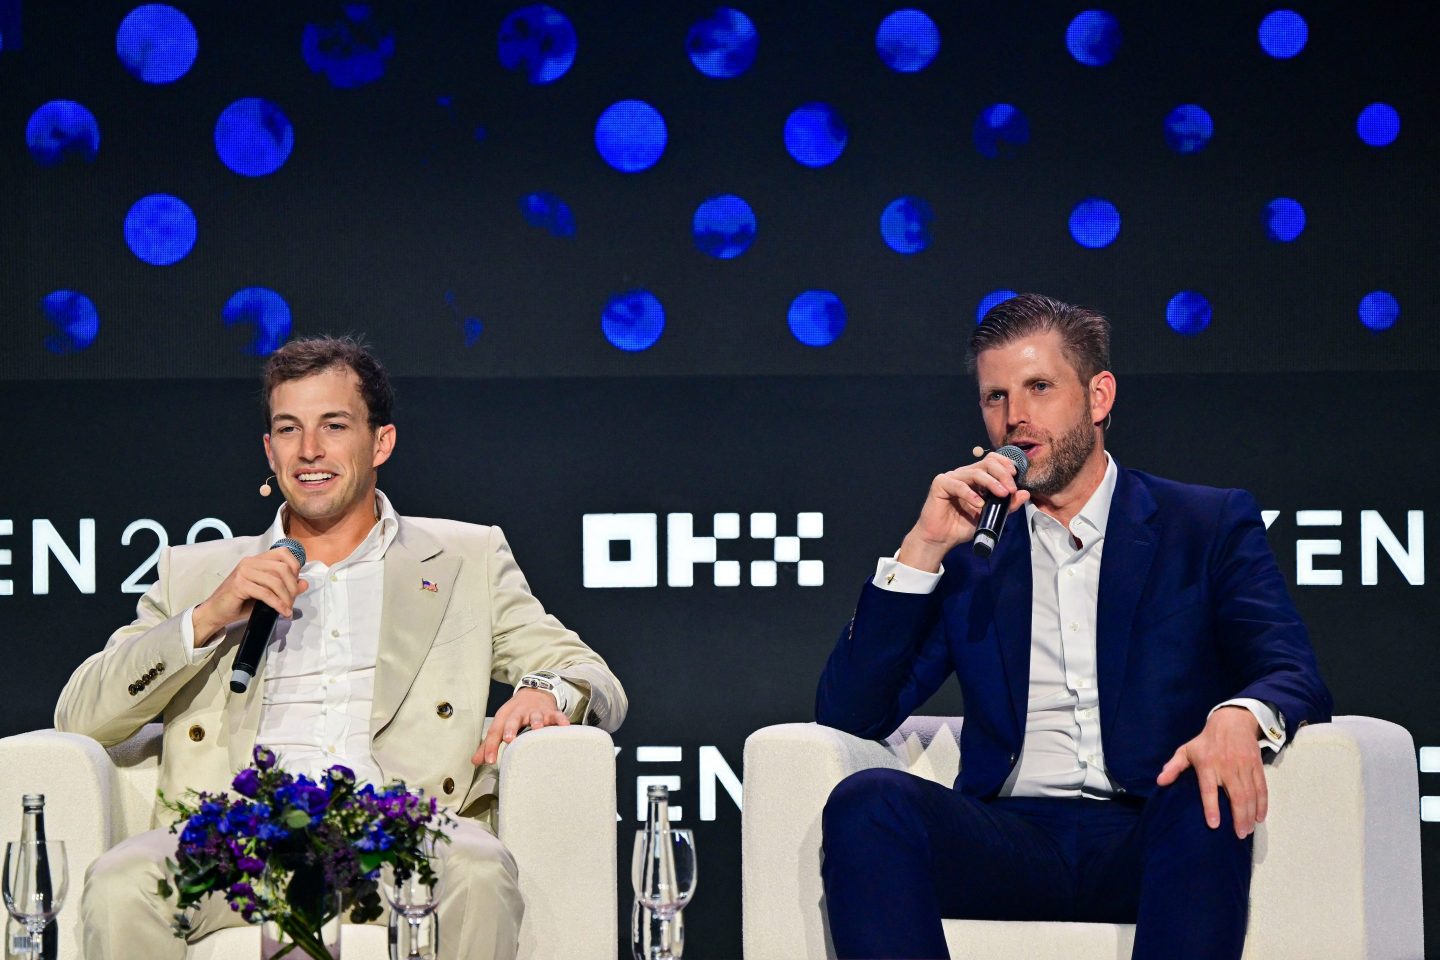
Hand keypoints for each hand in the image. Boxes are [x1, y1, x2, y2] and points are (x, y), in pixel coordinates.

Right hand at [191, 546, 307, 646]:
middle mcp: (250, 562)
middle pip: (283, 568)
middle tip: (292, 602)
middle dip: (292, 587)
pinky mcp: (239, 585)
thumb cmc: (241, 603)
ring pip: (275, 582)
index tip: (296, 584)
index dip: (295, 567)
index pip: (283, 553)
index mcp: (257, 560)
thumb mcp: (267, 594)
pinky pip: (266, 593)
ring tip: (288, 609)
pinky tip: (283, 612)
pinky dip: (278, 604)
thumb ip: (285, 587)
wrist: (216, 612)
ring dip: (286, 598)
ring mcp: (243, 572)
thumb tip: (305, 583)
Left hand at [473, 686, 570, 765]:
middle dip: (511, 728)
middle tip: (509, 739)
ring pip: (535, 716)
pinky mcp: (550, 712)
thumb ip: (489, 744)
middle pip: (513, 719)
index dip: (490, 745)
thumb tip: (475, 761)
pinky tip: (564, 726)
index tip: (489, 761)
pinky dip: (560, 720)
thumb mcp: (501, 725)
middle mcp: (519, 712)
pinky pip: (556, 715)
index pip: (495, 731)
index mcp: (504, 717)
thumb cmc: (515, 714)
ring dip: (536, 721)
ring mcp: (536, 711)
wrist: (534, 693)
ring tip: (538, 728)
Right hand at [897, 451, 1031, 571]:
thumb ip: (1007, 505)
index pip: (992, 461)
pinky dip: (970, 494)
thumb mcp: (990, 516)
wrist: (942, 539)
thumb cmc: (963, 526)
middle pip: (986, 463)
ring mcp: (952, 478)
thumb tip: (1024, 494)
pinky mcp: (940, 484)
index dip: (1005, 464)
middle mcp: (964, 474)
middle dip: (1002, 474)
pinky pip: (958, 485)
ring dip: (991, 482)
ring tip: (1002, 494)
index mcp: (975, 478)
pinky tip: (979, 504)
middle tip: (1011, 489)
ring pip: (974, 472)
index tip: (1015, 476)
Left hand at [1156, 706, 1266, 838]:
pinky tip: (1259, 817)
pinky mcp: (1256, 766)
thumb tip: (1160, 781)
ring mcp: (1244, 766)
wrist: (1232, 722)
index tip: (1214, 824)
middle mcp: (1227, 767)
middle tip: (1239, 835)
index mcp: (1207, 764)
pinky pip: (1261, 787)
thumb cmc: (1206, 741)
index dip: (1212, 807)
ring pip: (1250, 794)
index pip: (1209, 789)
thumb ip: (1174, 766)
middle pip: (1236, 795)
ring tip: (1248, 830)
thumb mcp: (1186, 750)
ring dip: (1251, 814)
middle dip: (1239, 817)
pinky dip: (1262, 803)